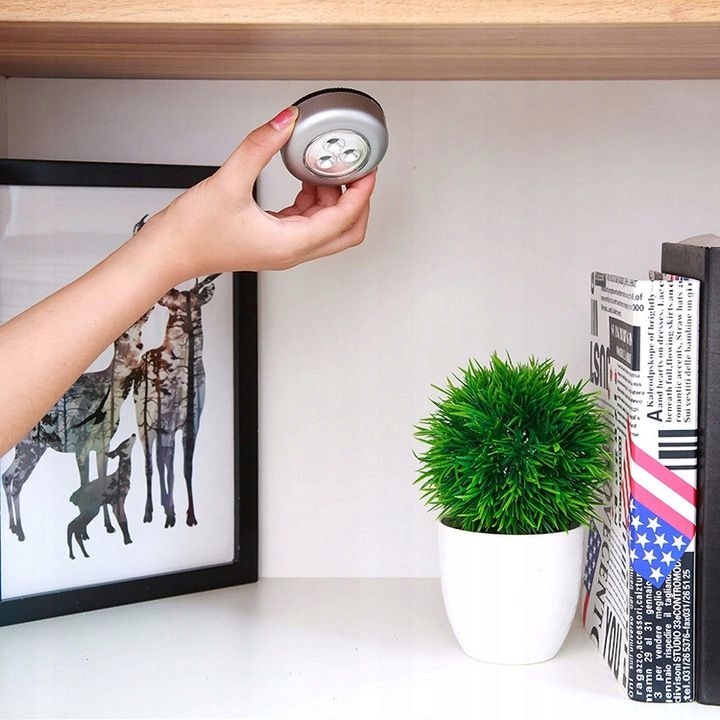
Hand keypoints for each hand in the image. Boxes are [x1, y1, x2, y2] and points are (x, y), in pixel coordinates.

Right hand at [145, 106, 376, 281]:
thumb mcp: (228, 181)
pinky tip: (304, 180)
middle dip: (356, 201)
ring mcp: (284, 249)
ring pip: (328, 228)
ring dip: (334, 200)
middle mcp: (292, 251)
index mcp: (290, 243)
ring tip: (324, 169)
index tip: (369, 169)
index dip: (362, 193)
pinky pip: (307, 223)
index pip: (345, 220)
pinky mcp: (273, 242)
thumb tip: (286, 121)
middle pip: (346, 232)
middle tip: (356, 171)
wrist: (168, 252)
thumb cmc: (192, 232)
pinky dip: (314, 202)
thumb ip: (260, 146)